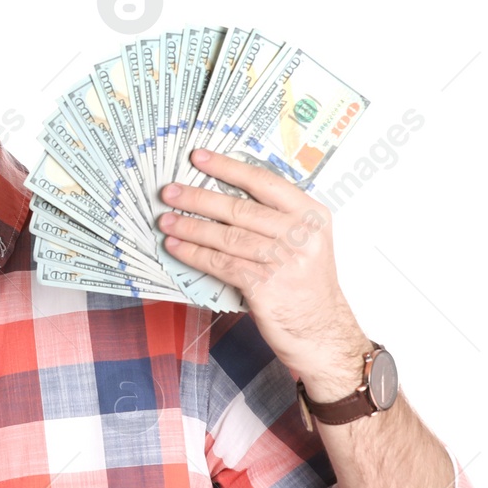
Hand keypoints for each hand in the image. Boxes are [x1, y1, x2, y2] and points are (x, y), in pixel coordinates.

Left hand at [158, 148, 368, 399]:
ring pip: (227, 236)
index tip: (198, 157)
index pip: (263, 181)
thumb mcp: (305, 239)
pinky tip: (176, 248)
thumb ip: (275, 216)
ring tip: (166, 220)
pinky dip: (195, 254)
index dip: (227, 167)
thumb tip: (221, 194)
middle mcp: (301, 234)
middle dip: (198, 198)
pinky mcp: (266, 286)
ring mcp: (284, 260)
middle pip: (239, 208)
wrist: (321, 330)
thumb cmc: (306, 283)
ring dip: (190, 227)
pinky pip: (221, 264)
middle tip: (169, 192)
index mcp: (311, 214)